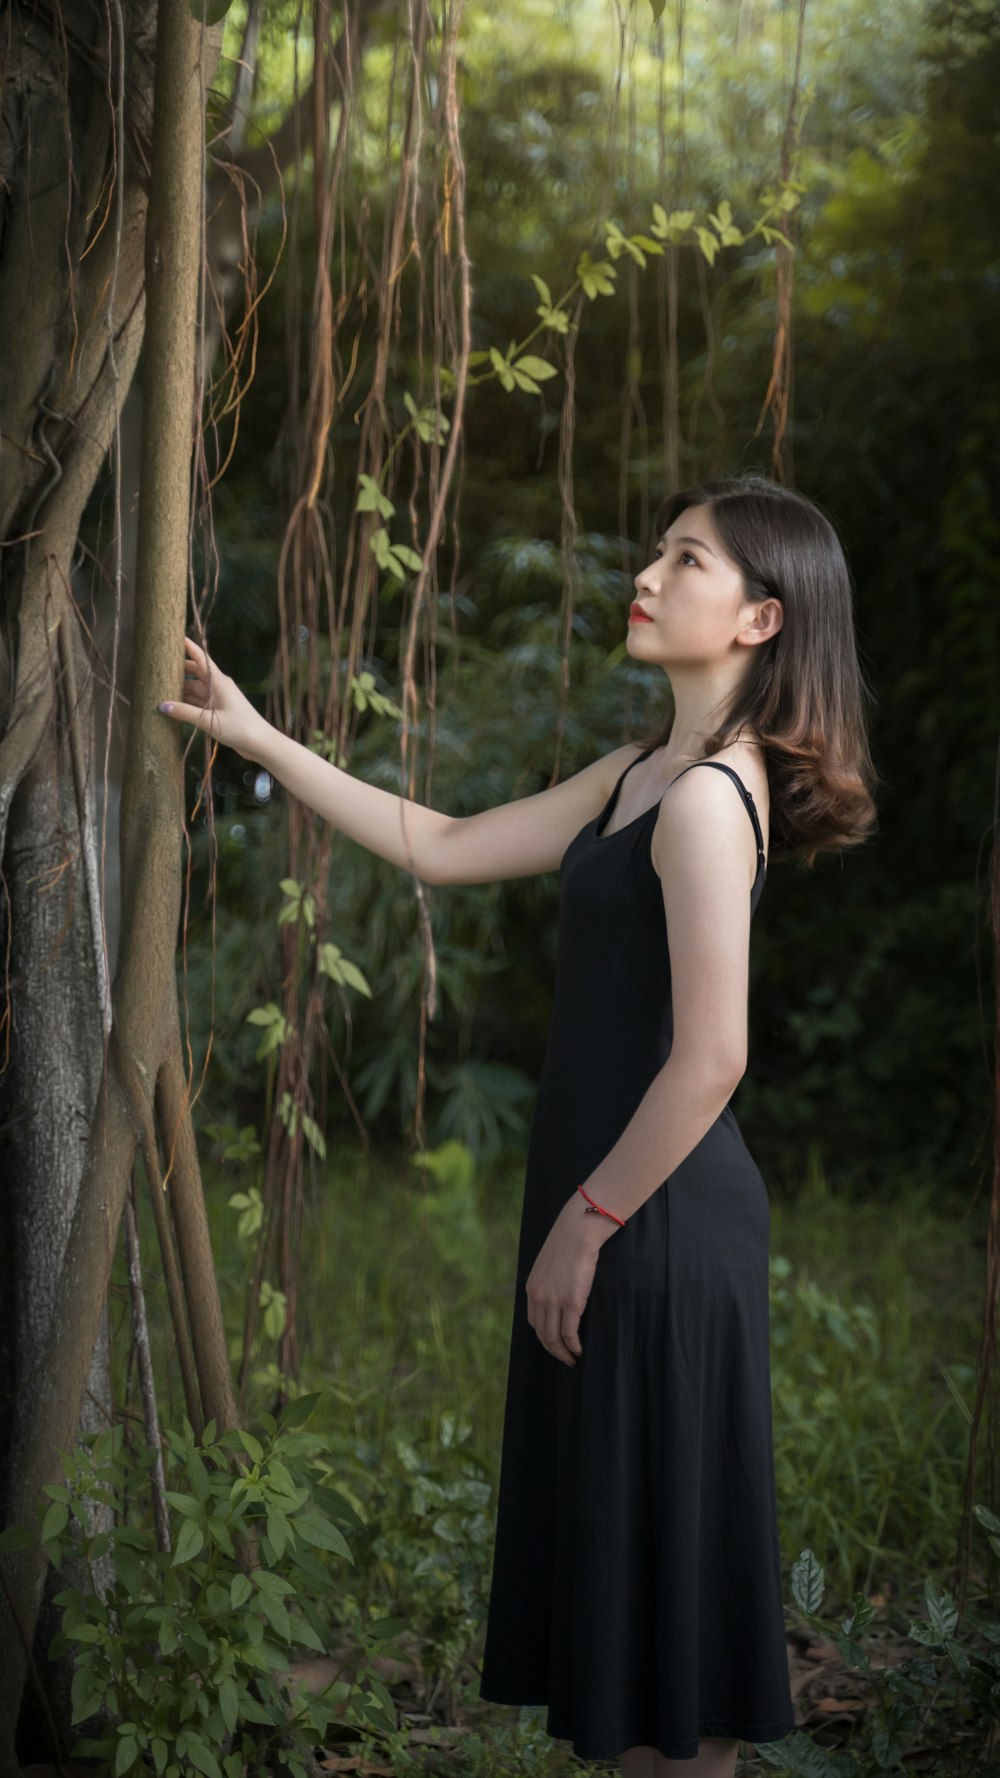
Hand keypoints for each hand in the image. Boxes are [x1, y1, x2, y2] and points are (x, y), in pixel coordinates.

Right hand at [158, 636, 268, 761]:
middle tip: (159, 665)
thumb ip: (185, 712)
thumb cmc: (239, 728)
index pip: (201, 658)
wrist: (260, 743)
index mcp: (219, 682)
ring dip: (181, 688)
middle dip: (179, 669)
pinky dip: (187, 702)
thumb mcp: (209, 721)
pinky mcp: (218, 710)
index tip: (176, 636)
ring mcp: (218, 698)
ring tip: (160, 687)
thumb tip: (162, 705)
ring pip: (195, 688)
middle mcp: (218, 686)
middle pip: (195, 672)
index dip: (189, 646)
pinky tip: (174, 705)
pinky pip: (199, 702)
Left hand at [524, 1193, 616, 1366]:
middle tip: (565, 1359)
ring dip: (563, 1353)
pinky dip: (573, 1346)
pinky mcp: (572, 1302)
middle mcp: (539, 1297)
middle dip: (553, 1350)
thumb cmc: (568, 1244)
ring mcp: (554, 1301)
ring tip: (572, 1359)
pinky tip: (579, 1351)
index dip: (545, 1337)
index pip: (534, 1322)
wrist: (577, 1231)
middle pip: (543, 1334)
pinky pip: (569, 1332)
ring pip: (555, 1338)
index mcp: (532, 1289)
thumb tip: (557, 1293)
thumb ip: (548, 1282)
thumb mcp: (548, 1264)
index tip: (555, 1344)